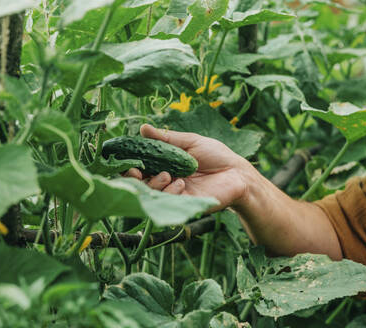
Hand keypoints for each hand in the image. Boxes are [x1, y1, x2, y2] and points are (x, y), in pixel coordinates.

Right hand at [126, 124, 251, 210]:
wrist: (237, 173)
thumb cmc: (216, 156)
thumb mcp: (189, 142)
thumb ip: (165, 138)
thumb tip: (143, 128)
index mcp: (165, 164)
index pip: (141, 165)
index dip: (131, 163)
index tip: (127, 159)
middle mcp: (165, 180)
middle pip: (139, 182)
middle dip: (133, 177)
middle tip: (136, 171)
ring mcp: (173, 193)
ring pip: (150, 193)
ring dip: (154, 183)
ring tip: (166, 175)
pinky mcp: (182, 204)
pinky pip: (167, 201)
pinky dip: (169, 192)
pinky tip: (180, 184)